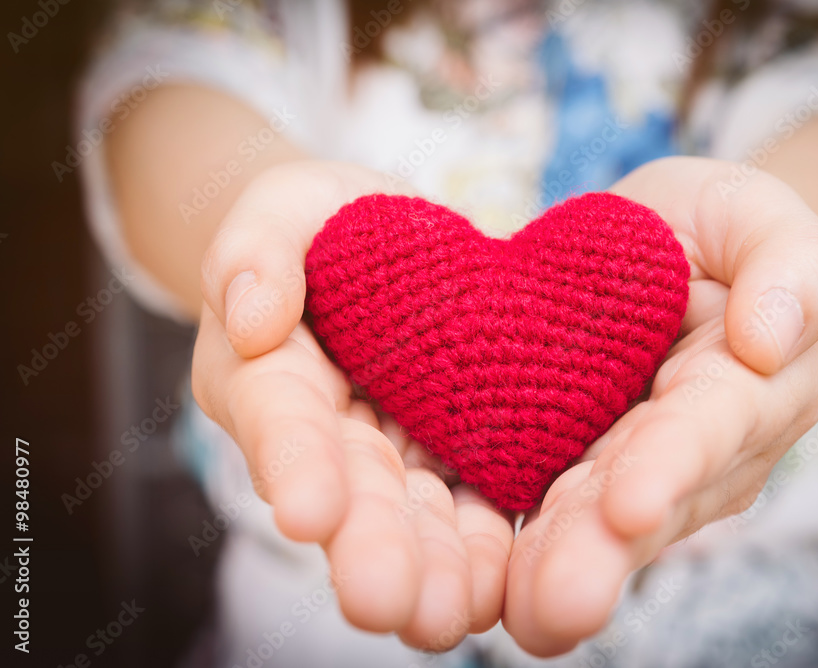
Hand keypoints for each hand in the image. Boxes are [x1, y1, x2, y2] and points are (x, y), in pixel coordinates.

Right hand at [192, 161, 513, 649]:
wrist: (384, 239)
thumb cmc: (322, 219)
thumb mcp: (283, 207)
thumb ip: (256, 249)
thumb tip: (251, 318)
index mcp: (271, 376)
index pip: (278, 419)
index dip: (293, 462)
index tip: (310, 513)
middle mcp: (329, 434)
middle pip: (348, 493)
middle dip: (368, 547)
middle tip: (389, 602)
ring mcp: (396, 452)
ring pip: (412, 516)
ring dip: (431, 569)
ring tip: (449, 618)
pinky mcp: (459, 450)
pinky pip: (473, 501)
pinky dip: (487, 545)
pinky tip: (505, 585)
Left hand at [501, 157, 817, 655]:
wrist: (663, 252)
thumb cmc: (715, 230)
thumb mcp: (755, 213)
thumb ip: (789, 263)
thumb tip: (771, 341)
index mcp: (749, 387)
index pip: (712, 425)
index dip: (672, 464)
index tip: (630, 503)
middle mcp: (700, 452)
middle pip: (648, 501)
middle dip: (602, 551)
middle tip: (558, 604)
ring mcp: (638, 473)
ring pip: (596, 526)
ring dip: (557, 567)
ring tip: (520, 614)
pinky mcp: (580, 474)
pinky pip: (548, 512)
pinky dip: (517, 551)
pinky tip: (481, 587)